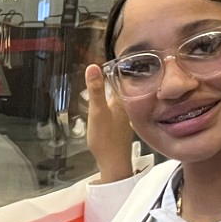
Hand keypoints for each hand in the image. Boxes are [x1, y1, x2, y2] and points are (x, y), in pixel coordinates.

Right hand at [82, 63, 136, 182]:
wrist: (113, 163)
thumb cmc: (106, 138)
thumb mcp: (97, 112)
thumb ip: (95, 90)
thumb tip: (92, 66)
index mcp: (124, 100)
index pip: (121, 78)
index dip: (115, 68)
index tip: (110, 58)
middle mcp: (127, 107)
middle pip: (120, 87)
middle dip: (113, 77)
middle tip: (105, 66)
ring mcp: (125, 117)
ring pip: (119, 98)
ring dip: (112, 90)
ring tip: (103, 81)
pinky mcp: (121, 125)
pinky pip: (117, 108)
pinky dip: (111, 102)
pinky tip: (106, 104)